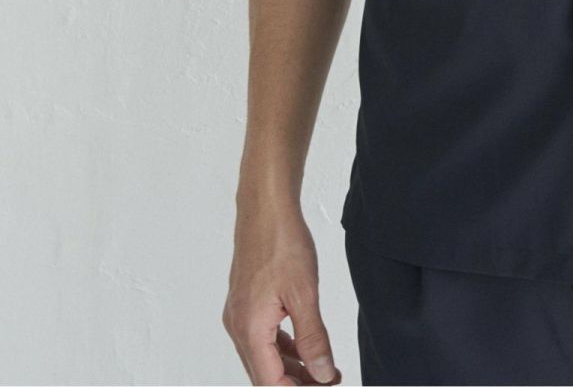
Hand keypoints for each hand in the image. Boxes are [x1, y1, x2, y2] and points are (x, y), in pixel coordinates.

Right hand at [223, 204, 341, 384]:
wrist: (265, 208)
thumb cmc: (282, 243)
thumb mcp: (305, 293)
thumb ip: (313, 338)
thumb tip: (323, 373)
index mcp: (249, 329)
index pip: (270, 382)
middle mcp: (239, 327)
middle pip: (265, 374)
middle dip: (297, 382)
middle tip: (329, 380)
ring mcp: (240, 314)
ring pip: (265, 356)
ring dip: (292, 367)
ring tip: (324, 370)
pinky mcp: (246, 303)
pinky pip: (264, 337)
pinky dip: (284, 347)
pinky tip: (306, 347)